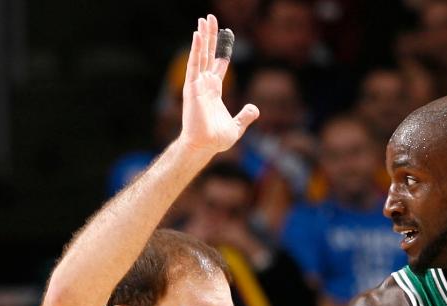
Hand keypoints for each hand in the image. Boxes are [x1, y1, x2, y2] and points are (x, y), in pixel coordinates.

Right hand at [180, 15, 258, 156]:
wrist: (205, 146)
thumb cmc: (216, 139)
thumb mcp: (237, 126)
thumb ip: (245, 115)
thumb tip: (255, 109)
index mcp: (214, 91)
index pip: (219, 64)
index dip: (222, 49)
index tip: (226, 33)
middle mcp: (205, 84)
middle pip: (208, 54)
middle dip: (210, 36)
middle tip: (210, 17)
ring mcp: (197, 84)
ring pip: (200, 55)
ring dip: (202, 37)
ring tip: (203, 19)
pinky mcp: (192, 87)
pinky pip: (194, 64)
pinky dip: (195, 49)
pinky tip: (196, 35)